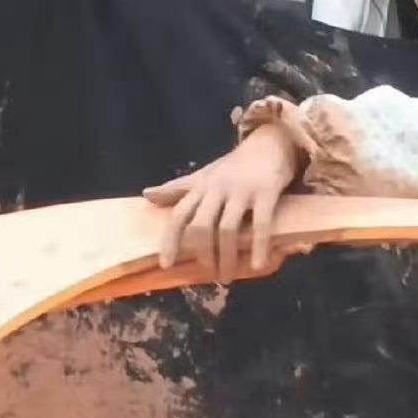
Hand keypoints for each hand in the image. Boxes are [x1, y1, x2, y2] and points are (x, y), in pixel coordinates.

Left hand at [143, 121, 299, 280]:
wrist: (271, 141)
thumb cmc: (235, 165)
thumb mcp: (204, 175)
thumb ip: (178, 188)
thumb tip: (146, 195)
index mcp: (201, 187)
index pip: (179, 216)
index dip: (170, 241)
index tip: (166, 265)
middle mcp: (217, 188)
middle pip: (201, 225)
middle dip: (202, 253)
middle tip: (208, 274)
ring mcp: (242, 190)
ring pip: (227, 228)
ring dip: (226, 257)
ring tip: (227, 277)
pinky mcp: (266, 191)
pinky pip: (261, 224)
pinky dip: (258, 246)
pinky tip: (257, 266)